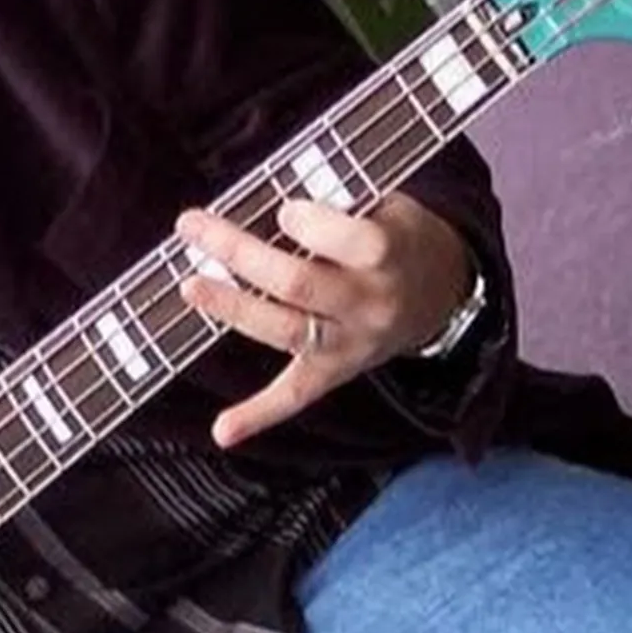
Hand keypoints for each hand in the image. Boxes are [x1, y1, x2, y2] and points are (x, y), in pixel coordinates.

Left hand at [174, 192, 475, 447]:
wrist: (441, 294)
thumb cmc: (401, 236)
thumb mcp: (390, 207)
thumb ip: (342, 204)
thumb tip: (272, 201)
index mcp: (391, 257)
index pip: (357, 243)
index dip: (314, 225)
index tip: (283, 209)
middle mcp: (370, 305)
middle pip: (300, 283)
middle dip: (240, 252)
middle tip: (193, 226)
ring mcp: (350, 344)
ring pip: (285, 330)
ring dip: (232, 309)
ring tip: (190, 285)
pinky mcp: (334, 371)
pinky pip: (295, 395)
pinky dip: (257, 415)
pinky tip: (223, 431)